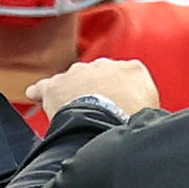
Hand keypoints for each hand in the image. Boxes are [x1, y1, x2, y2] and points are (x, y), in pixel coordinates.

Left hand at [25, 59, 160, 123]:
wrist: (109, 122)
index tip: (121, 105)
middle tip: (98, 110)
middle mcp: (104, 65)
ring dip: (72, 92)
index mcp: (132, 69)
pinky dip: (39, 91)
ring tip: (72, 109)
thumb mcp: (154, 107)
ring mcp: (78, 74)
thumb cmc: (134, 119)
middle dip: (97, 90)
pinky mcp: (56, 87)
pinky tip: (34, 94)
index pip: (127, 77)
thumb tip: (149, 114)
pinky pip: (44, 87)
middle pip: (98, 76)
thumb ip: (148, 102)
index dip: (122, 94)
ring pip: (72, 80)